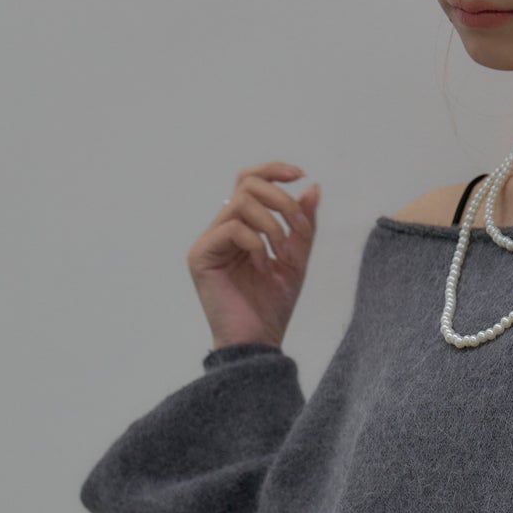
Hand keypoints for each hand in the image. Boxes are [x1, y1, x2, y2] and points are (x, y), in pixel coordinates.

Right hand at [187, 160, 319, 352]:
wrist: (259, 342)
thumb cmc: (272, 306)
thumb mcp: (296, 260)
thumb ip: (303, 226)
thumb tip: (312, 188)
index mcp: (242, 226)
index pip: (250, 181)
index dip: (273, 170)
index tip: (299, 174)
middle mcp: (222, 228)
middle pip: (247, 184)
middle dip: (280, 200)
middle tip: (298, 228)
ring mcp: (209, 241)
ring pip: (241, 203)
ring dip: (273, 225)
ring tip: (283, 255)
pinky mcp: (200, 256)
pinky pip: (232, 228)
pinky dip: (256, 244)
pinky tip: (263, 267)